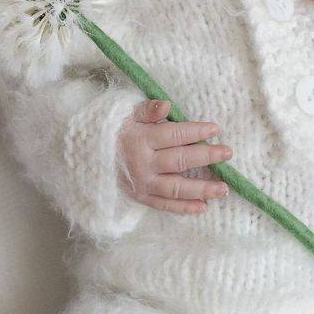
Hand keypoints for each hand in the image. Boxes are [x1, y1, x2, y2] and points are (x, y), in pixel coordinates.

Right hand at [116, 98, 232, 215]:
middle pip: (180, 161)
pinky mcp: (141, 198)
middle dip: (206, 156)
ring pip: (176, 188)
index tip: (216, 128)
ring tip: (224, 189)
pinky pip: (165, 205)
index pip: (175, 135)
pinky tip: (204, 207)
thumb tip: (167, 105)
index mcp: (140, 139)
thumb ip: (148, 110)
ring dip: (202, 189)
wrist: (86, 157)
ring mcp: (142, 184)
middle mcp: (142, 163)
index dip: (196, 131)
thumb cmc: (115, 132)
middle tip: (228, 153)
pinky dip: (184, 208)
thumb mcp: (127, 116)